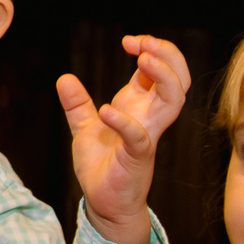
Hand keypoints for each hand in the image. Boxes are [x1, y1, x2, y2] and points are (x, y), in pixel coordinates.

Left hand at [57, 34, 191, 243]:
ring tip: (142, 60)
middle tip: (142, 44)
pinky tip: (106, 111)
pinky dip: (124, 122)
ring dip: (163, 77)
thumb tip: (64, 78)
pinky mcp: (138, 157)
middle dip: (167, 56)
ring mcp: (148, 135)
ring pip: (174, 101)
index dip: (154, 50)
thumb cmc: (101, 166)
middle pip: (179, 79)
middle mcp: (150, 117)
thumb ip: (77, 104)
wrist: (102, 201)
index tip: (130, 41)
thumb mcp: (84, 128)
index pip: (162, 71)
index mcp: (140, 107)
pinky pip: (140, 137)